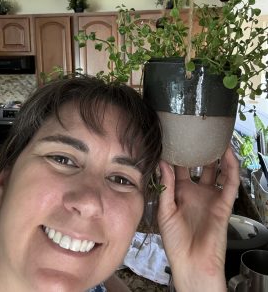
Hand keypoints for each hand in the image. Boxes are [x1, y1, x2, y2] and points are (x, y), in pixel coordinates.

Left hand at [157, 147, 239, 291]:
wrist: (191, 262)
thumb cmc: (175, 241)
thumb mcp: (165, 210)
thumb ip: (166, 186)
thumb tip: (163, 163)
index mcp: (181, 192)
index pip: (179, 168)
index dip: (177, 154)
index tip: (172, 138)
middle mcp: (196, 191)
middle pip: (199, 166)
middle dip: (198, 151)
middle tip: (194, 132)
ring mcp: (211, 196)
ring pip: (217, 171)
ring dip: (218, 155)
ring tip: (215, 136)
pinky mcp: (224, 203)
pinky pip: (231, 183)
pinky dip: (231, 167)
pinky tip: (228, 153)